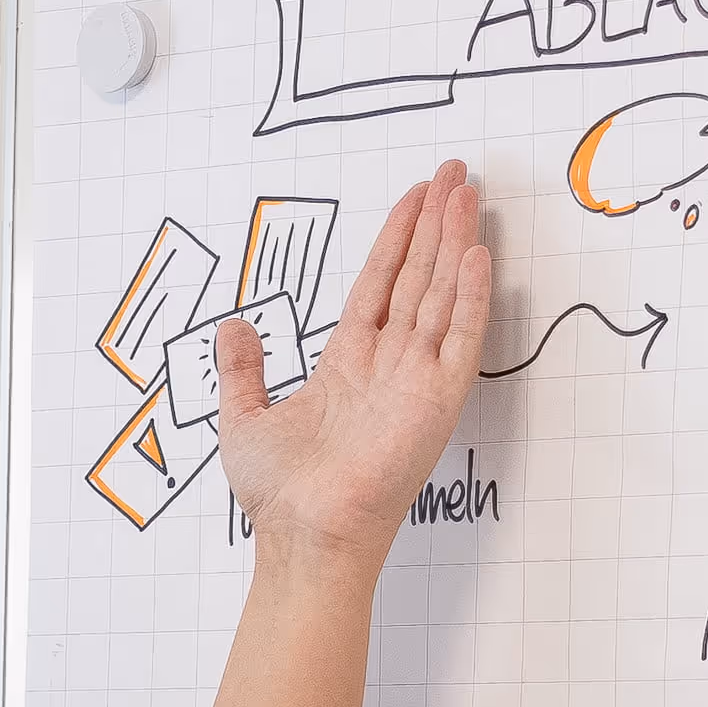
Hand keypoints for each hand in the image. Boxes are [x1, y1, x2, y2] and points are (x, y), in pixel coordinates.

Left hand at [207, 156, 493, 561]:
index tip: (414, 197)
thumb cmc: (279, 494)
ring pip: (441, 294)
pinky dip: (470, 297)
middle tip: (454, 174)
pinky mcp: (437, 400)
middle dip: (435, 224)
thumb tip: (232, 327)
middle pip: (418, 277)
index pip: (379, 284)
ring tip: (467, 193)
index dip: (397, 238)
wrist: (303, 533)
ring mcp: (415, 378)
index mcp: (348, 364)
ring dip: (455, 242)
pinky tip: (475, 255)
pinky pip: (460, 338)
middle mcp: (387, 364)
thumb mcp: (243, 418)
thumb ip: (242, 370)